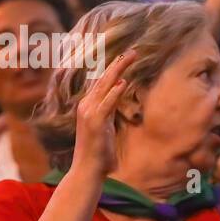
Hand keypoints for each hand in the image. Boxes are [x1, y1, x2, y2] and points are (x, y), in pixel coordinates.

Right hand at [71, 49, 135, 180]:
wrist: (87, 169)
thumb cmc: (98, 152)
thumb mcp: (105, 127)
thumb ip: (109, 111)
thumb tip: (117, 96)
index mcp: (89, 106)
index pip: (102, 82)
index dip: (114, 68)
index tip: (125, 56)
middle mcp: (86, 105)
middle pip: (104, 78)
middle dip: (118, 63)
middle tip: (133, 51)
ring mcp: (89, 112)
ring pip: (105, 86)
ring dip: (118, 70)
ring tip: (130, 58)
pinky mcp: (94, 121)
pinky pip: (107, 104)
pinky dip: (115, 92)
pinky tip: (124, 82)